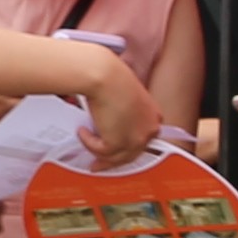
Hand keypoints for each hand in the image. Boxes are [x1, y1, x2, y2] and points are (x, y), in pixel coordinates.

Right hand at [71, 45, 155, 168]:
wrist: (105, 75)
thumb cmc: (114, 77)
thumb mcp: (126, 97)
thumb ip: (124, 114)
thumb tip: (111, 125)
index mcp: (154, 117)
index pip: (143, 141)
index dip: (127, 148)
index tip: (116, 152)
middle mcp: (149, 130)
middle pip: (130, 154)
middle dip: (112, 160)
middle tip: (98, 162)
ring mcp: (135, 139)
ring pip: (115, 158)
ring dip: (97, 152)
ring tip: (85, 140)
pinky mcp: (117, 144)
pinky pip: (99, 151)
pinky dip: (88, 143)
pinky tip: (83, 132)